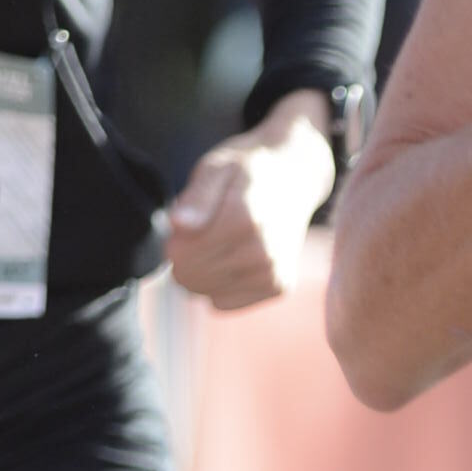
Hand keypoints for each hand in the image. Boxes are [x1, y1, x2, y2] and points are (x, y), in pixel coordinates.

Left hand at [167, 104, 335, 311]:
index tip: (187, 221)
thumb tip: (179, 224)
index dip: (174, 240)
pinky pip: (224, 303)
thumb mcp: (216, 167)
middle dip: (186, 257)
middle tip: (202, 231)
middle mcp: (263, 251)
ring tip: (220, 240)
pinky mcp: (278, 287)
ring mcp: (273, 272)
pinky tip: (234, 258)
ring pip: (206, 293)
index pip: (181, 256)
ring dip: (203, 271)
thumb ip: (197, 197)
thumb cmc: (247, 170)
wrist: (296, 175)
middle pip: (192, 277)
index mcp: (244, 218)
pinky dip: (220, 284)